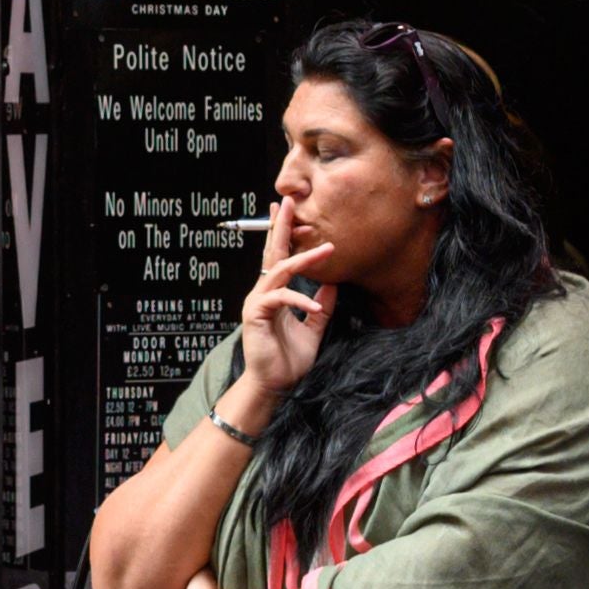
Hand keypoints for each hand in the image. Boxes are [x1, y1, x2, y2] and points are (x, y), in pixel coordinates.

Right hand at [231, 197, 329, 408]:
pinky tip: (314, 303)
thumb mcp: (313, 328)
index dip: (285, 234)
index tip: (291, 212)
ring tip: (327, 249)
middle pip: (272, 252)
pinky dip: (300, 298)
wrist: (273, 385)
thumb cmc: (288, 360)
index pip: (279, 258)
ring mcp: (257, 301)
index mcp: (274, 293)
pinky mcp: (256, 314)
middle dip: (282, 226)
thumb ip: (322, 307)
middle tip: (290, 202)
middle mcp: (263, 292)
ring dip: (304, 258)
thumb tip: (333, 284)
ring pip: (280, 270)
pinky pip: (280, 297)